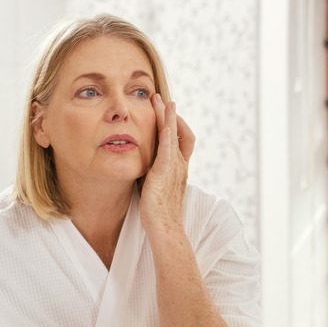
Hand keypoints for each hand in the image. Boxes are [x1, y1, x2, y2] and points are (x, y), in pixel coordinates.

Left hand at [140, 94, 194, 234]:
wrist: (167, 230)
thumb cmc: (160, 214)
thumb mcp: (158, 188)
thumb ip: (155, 175)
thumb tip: (146, 168)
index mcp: (179, 168)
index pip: (182, 138)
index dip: (175, 123)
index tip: (165, 110)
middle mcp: (180, 165)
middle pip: (178, 131)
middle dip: (169, 113)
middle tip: (159, 96)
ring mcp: (174, 169)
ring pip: (173, 136)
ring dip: (167, 117)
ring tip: (161, 101)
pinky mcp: (163, 175)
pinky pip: (167, 153)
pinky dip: (168, 137)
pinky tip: (164, 126)